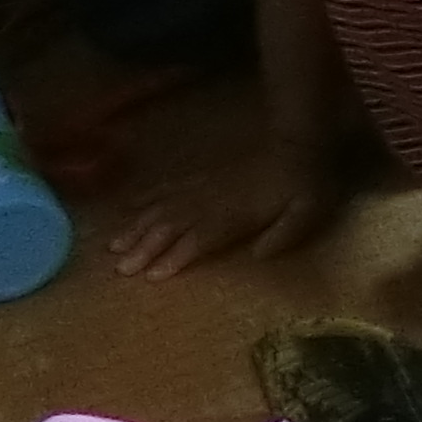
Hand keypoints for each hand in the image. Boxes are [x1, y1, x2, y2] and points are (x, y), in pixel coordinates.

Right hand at [105, 137, 341, 279]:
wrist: (298, 144)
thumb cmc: (305, 185)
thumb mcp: (307, 212)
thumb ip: (285, 235)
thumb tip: (258, 257)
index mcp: (235, 214)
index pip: (199, 239)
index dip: (175, 257)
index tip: (151, 276)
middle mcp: (211, 201)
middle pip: (171, 226)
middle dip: (144, 248)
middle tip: (120, 269)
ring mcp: (203, 187)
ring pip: (163, 208)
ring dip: (137, 227)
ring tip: (113, 246)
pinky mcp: (201, 176)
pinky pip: (168, 187)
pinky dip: (146, 197)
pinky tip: (128, 207)